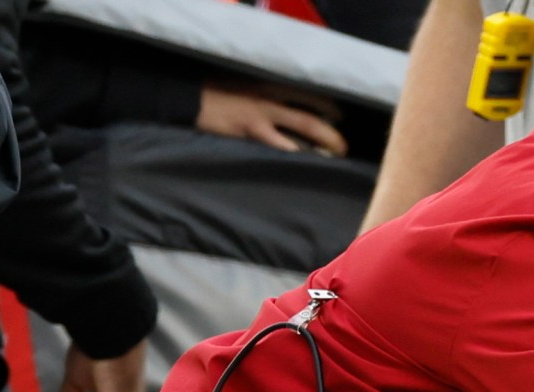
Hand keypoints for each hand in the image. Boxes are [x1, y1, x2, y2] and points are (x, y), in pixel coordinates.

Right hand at [198, 83, 347, 156]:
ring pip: (304, 127)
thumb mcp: (246, 89)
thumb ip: (268, 99)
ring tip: (334, 157)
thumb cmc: (217, 94)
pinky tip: (305, 164)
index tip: (341, 118)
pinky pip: (280, 144)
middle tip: (344, 147)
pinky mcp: (250, 129)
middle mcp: (271, 96)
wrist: (189, 96)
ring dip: (322, 144)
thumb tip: (288, 115)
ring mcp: (262, 112)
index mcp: (270, 85)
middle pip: (312, 112)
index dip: (328, 106)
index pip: (308, 94)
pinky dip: (296, 155)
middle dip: (332, 133)